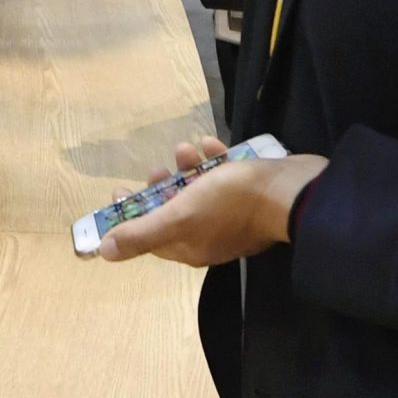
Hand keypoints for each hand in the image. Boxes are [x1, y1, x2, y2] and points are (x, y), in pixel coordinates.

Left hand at [94, 136, 328, 267]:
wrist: (291, 191)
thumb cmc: (231, 203)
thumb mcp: (180, 216)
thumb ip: (142, 234)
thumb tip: (106, 252)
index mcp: (192, 247)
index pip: (152, 237)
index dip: (133, 216)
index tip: (122, 190)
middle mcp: (210, 236)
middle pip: (174, 210)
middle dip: (163, 186)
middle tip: (158, 169)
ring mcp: (233, 217)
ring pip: (198, 190)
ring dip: (187, 167)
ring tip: (186, 149)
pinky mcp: (251, 196)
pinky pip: (224, 177)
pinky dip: (214, 160)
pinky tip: (213, 144)